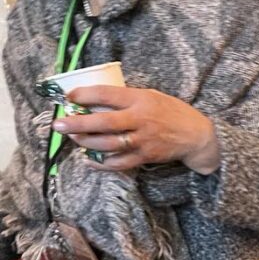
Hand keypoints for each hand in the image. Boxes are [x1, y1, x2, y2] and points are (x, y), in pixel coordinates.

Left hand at [53, 86, 219, 173]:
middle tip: (59, 125)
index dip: (84, 95)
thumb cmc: (172, 112)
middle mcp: (140, 120)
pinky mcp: (146, 157)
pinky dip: (102, 164)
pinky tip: (89, 161)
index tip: (69, 97)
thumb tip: (96, 99)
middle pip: (103, 122)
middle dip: (77, 123)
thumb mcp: (151, 96)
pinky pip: (119, 163)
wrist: (197, 136)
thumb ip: (127, 98)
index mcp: (140, 100)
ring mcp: (143, 141)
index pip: (106, 94)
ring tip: (72, 139)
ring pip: (108, 144)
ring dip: (86, 143)